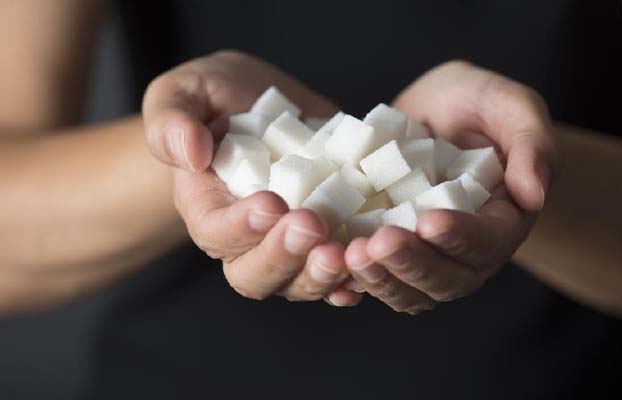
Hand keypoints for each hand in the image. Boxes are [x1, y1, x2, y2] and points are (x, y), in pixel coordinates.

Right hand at [143, 50, 361, 305]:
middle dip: (284, 255)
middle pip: (255, 274)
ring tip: (345, 253)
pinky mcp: (326, 236)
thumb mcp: (185, 93)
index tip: (270, 202)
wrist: (260, 103)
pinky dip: (352, 277)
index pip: (215, 233)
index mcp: (205, 207)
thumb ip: (172, 121)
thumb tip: (189, 154)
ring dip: (321, 274)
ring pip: (298, 281)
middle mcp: (246, 238)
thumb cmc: (215, 98)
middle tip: (312, 225)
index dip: (241, 226)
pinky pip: (337, 272)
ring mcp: (288, 243)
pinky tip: (367, 266)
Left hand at [345, 60, 557, 313]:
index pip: (487, 242)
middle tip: (377, 243)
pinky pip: (376, 279)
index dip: (460, 237)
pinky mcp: (391, 251)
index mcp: (501, 220)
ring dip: (380, 279)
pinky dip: (355, 280)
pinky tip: (330, 264)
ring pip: (409, 290)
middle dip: (412, 264)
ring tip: (350, 255)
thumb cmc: (479, 105)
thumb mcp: (510, 106)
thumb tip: (533, 195)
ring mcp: (426, 256)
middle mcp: (465, 251)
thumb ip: (531, 143)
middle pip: (446, 279)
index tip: (430, 220)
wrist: (437, 116)